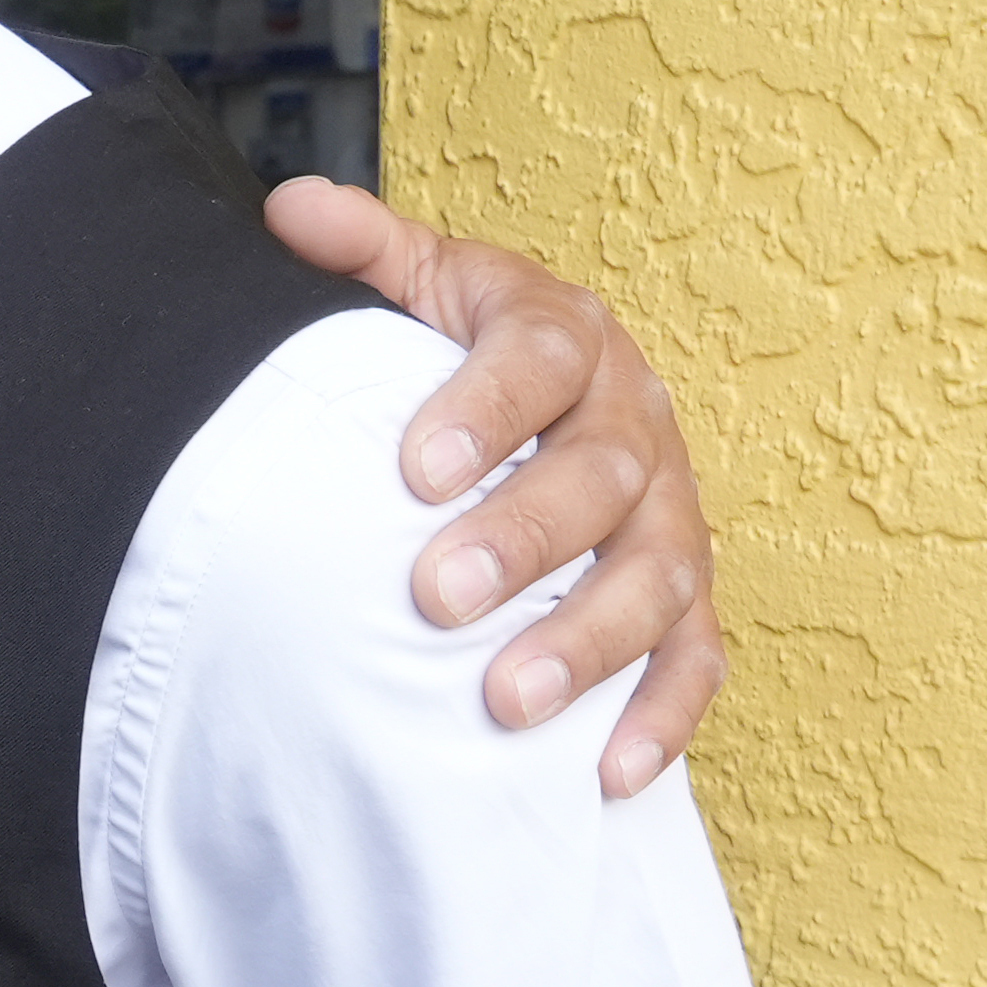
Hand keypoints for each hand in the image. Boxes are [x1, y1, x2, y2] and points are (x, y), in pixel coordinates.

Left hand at [261, 180, 723, 797]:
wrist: (552, 396)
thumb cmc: (465, 352)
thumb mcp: (420, 285)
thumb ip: (361, 249)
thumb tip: (289, 210)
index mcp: (568, 335)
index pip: (539, 360)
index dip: (486, 411)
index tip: (416, 470)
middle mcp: (636, 420)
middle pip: (603, 478)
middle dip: (526, 540)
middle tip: (438, 597)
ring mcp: (673, 514)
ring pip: (658, 577)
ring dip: (589, 642)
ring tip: (508, 701)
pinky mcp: (690, 597)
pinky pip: (696, 658)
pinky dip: (663, 719)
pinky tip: (606, 776)